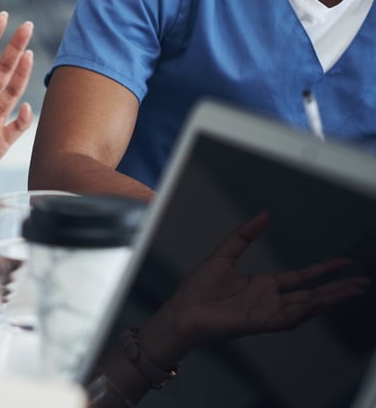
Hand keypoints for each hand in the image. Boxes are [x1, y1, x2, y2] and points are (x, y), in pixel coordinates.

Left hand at [0, 12, 34, 204]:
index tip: (2, 17)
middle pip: (2, 70)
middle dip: (14, 48)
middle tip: (26, 26)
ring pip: (12, 92)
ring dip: (21, 74)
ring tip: (28, 54)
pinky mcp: (0, 143)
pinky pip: (16, 127)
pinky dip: (23, 117)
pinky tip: (25, 106)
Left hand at [143, 212, 369, 361]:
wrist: (181, 311)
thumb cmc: (198, 289)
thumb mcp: (223, 256)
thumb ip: (243, 236)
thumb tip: (264, 214)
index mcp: (264, 285)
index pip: (302, 278)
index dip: (323, 270)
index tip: (344, 262)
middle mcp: (270, 300)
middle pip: (312, 294)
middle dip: (337, 289)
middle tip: (362, 282)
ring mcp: (267, 313)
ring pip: (307, 307)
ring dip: (329, 300)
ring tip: (352, 291)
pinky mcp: (260, 323)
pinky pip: (287, 318)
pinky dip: (304, 311)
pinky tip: (319, 304)